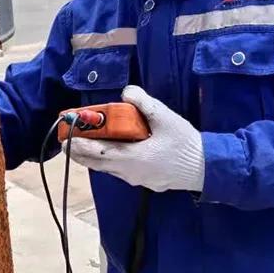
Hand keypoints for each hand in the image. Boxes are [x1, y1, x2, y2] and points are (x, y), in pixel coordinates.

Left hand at [68, 86, 204, 192]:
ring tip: (81, 148)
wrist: (207, 168)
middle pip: (98, 164)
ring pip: (108, 169)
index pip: (99, 153)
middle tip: (66, 143)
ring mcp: (136, 179)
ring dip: (93, 158)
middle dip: (81, 153)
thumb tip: (126, 91)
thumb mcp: (166, 118)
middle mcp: (130, 172)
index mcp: (133, 158)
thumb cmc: (186, 144)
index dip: (81, 145)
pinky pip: (119, 172)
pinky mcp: (144, 181)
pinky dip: (107, 162)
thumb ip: (144, 103)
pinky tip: (107, 153)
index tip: (66, 139)